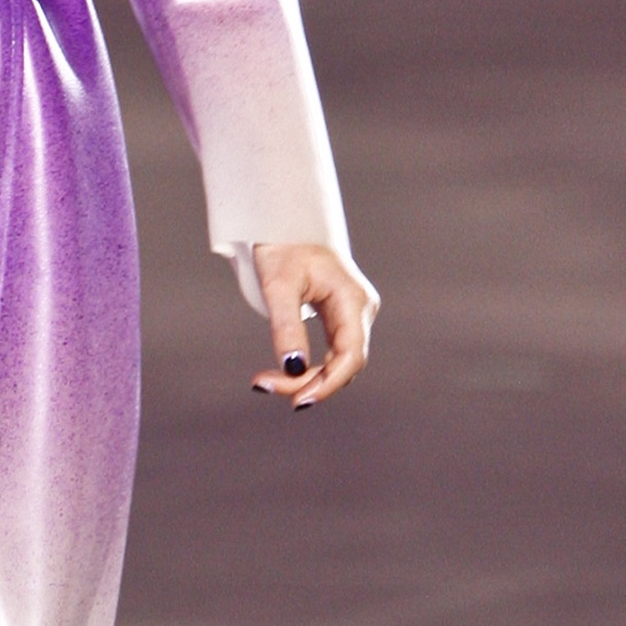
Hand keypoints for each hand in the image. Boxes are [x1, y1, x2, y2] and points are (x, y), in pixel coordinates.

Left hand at [250, 243, 378, 409]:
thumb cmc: (282, 248)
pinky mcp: (342, 319)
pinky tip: (283, 375)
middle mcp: (361, 310)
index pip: (351, 355)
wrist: (286, 224)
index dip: (329, 383)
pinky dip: (309, 369)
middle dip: (309, 383)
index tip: (298, 401)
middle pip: (345, 364)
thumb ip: (287, 327)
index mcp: (353, 299)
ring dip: (307, 379)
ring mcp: (355, 315)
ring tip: (266, 381)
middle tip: (264, 385)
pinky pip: (332, 354)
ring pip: (339, 363)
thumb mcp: (278, 287)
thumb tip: (292, 370)